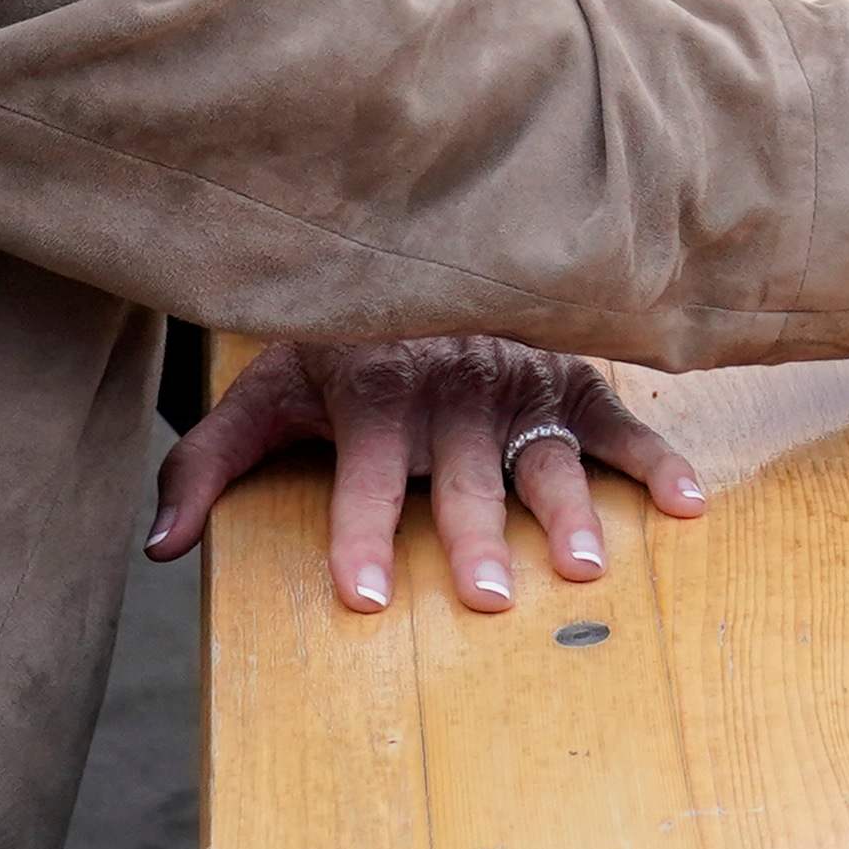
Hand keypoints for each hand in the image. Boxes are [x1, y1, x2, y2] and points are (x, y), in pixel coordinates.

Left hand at [150, 334, 705, 614]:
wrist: (411, 249)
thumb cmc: (335, 345)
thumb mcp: (262, 391)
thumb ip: (204, 465)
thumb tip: (160, 547)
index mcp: (374, 394)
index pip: (363, 477)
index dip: (358, 534)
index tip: (359, 597)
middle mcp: (449, 391)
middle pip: (461, 479)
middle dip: (474, 537)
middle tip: (491, 599)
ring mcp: (515, 384)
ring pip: (541, 456)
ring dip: (567, 510)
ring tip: (585, 567)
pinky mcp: (565, 376)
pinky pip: (617, 419)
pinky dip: (655, 458)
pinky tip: (687, 503)